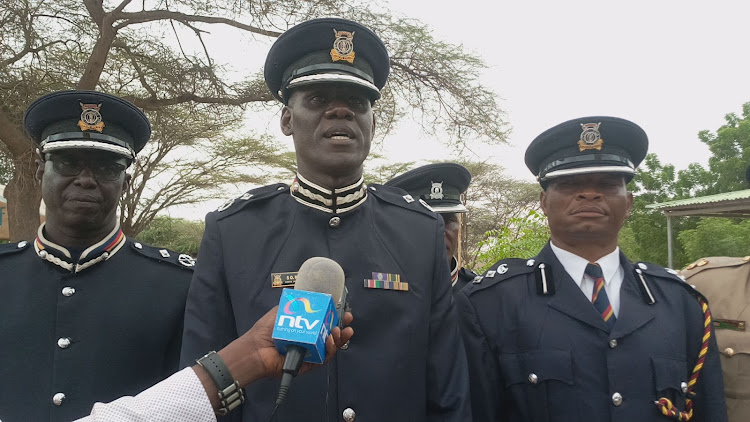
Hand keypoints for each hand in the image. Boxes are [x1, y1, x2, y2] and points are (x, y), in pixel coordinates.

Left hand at [219, 306, 353, 386]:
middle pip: (331, 334)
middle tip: (347, 320)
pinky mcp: (309, 364)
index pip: (324, 321)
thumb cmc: (265, 331)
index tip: (343, 310)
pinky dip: (329, 350)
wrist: (255, 350)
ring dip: (338, 338)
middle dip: (342, 327)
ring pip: (330, 347)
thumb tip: (309, 295)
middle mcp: (309, 340)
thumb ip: (295, 304)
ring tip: (338, 331)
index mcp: (304, 327)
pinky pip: (323, 358)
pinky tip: (330, 341)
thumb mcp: (281, 311)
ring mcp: (310, 352)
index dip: (334, 316)